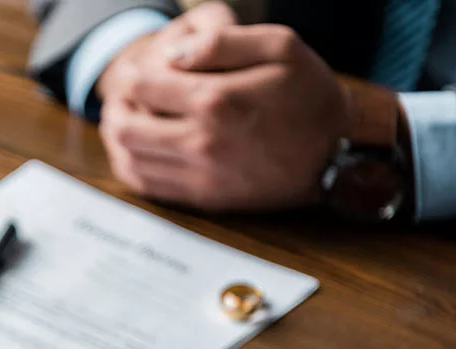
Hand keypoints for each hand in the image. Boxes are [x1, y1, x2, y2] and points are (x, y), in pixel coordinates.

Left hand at [99, 5, 348, 210]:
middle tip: (124, 98)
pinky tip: (138, 150)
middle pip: (125, 126)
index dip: (134, 74)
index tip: (141, 72)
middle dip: (117, 106)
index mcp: (218, 100)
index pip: (143, 86)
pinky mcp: (205, 198)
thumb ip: (223, 43)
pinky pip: (147, 187)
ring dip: (119, 138)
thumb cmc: (310, 95)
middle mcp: (203, 142)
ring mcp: (202, 175)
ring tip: (126, 121)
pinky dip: (132, 166)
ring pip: (130, 158)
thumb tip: (174, 54)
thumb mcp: (281, 47)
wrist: (338, 155)